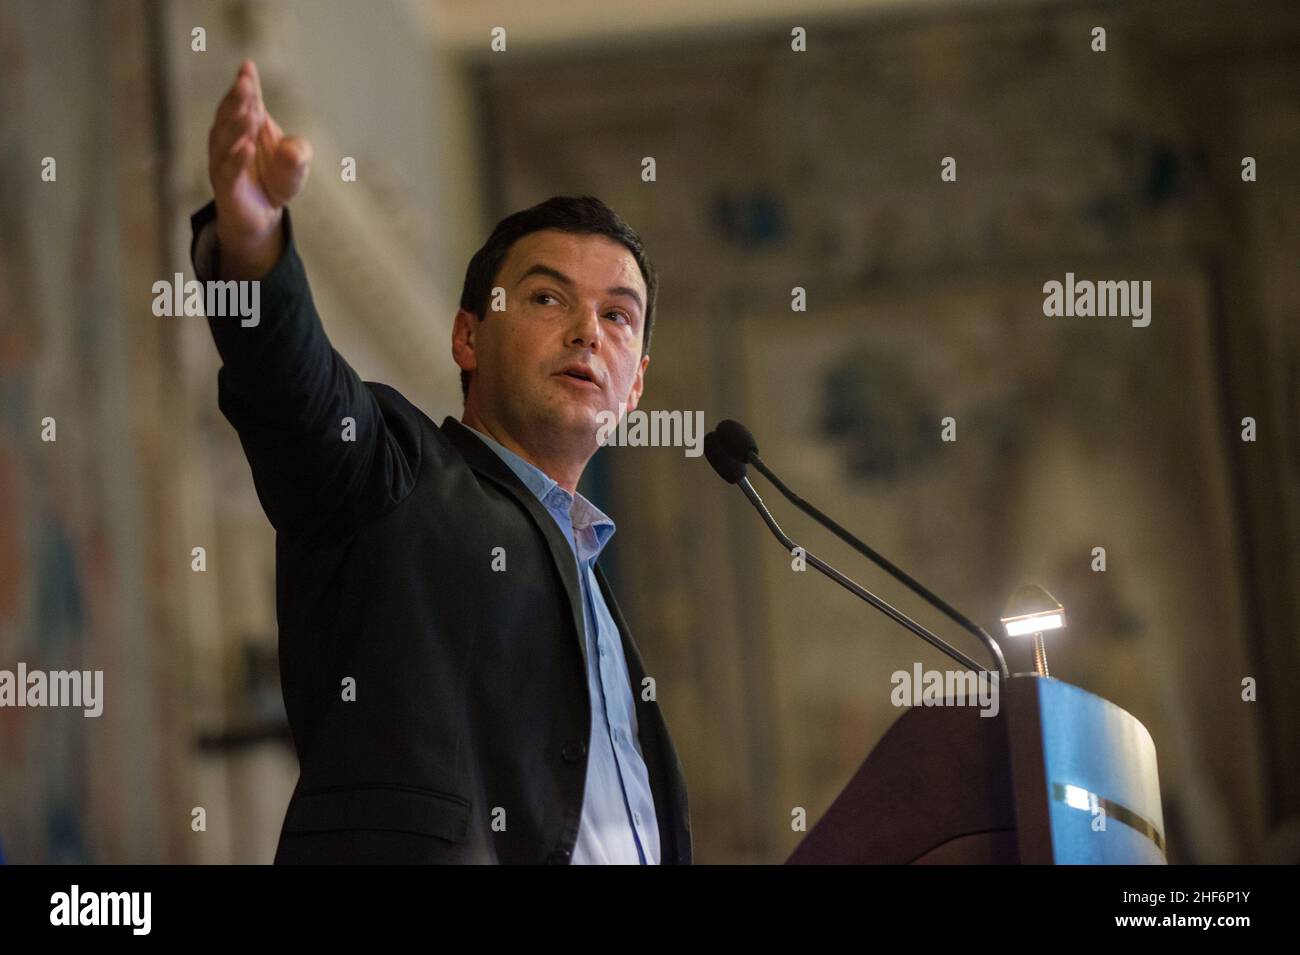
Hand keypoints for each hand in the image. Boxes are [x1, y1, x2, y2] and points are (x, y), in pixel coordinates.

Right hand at [207, 59, 312, 278]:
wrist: (263, 217)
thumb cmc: (276, 181)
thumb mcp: (296, 164)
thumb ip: (298, 152)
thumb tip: (291, 151)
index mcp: (246, 127)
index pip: (245, 101)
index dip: (246, 84)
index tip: (248, 67)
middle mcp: (229, 140)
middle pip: (230, 115)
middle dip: (237, 99)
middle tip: (245, 83)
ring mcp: (224, 162)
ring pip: (225, 140)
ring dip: (235, 124)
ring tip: (248, 111)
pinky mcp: (226, 186)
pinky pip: (228, 170)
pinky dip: (237, 158)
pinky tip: (247, 146)